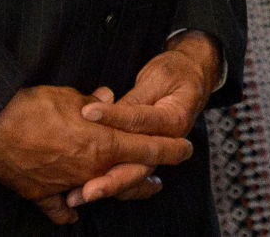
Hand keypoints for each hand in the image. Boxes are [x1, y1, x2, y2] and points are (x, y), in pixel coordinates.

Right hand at [0, 85, 193, 219]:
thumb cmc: (36, 105)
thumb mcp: (73, 96)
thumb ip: (95, 102)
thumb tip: (105, 98)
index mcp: (103, 143)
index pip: (147, 148)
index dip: (170, 149)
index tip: (186, 150)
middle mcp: (88, 169)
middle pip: (127, 179)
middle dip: (146, 180)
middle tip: (158, 184)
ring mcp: (64, 185)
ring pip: (97, 194)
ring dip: (113, 192)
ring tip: (124, 195)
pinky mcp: (39, 193)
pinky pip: (58, 208)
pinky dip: (67, 210)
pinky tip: (74, 212)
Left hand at [66, 33, 220, 207]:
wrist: (192, 77)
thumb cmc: (175, 72)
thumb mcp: (157, 77)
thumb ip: (133, 100)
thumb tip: (107, 112)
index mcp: (176, 118)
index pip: (140, 120)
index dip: (113, 116)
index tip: (87, 112)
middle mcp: (170, 141)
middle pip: (141, 165)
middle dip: (113, 179)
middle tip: (87, 189)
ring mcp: (159, 152)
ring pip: (133, 176)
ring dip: (106, 188)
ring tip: (77, 196)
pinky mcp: (146, 156)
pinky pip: (128, 174)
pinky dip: (107, 184)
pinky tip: (81, 194)